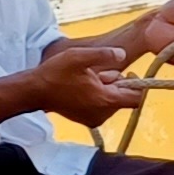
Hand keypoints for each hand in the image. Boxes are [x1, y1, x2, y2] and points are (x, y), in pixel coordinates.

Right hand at [28, 37, 151, 126]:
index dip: (138, 85)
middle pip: (125, 99)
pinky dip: (99, 96)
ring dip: (107, 89)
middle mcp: (103, 114)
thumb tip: (123, 54)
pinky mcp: (88, 120)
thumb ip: (104, 54)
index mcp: (105, 100)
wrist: (35, 91)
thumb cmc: (56, 73)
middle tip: (99, 73)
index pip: (136, 98)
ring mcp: (95, 119)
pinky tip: (84, 87)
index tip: (128, 72)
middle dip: (118, 84)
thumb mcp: (80, 57)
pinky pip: (103, 107)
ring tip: (88, 79)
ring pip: (113, 102)